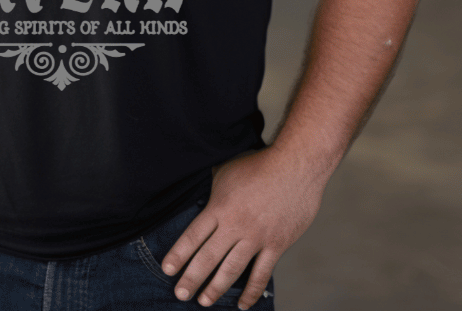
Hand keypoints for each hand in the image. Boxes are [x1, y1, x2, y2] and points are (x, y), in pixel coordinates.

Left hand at [160, 148, 324, 307]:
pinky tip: (242, 304)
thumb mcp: (226, 170)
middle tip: (180, 294)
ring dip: (216, 288)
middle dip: (191, 278)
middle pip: (208, 257)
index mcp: (220, 206)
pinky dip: (251, 292)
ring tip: (203, 302)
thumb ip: (213, 189)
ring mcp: (256, 237)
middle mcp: (235, 225)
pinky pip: (261, 274)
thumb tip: (201, 195)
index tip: (167, 269)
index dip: (178, 254)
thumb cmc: (258, 164)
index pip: (193, 235)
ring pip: (231, 270)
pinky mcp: (276, 245)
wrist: (295, 166)